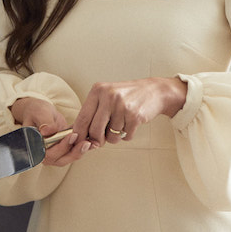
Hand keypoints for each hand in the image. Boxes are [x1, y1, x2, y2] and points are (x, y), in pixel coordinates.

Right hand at [9, 96, 90, 166]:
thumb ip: (43, 122)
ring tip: (91, 142)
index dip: (60, 148)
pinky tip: (91, 140)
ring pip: (69, 156)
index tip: (72, 136)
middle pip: (60, 159)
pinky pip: (73, 150)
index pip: (48, 154)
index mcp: (34, 148)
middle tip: (86, 143)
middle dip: (74, 152)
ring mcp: (55, 153)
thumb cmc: (36, 111)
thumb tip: (47, 131)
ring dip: (80, 150)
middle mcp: (44, 154)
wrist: (40, 111)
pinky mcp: (64, 148)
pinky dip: (82, 146)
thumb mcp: (38, 113)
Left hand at [72, 77, 187, 146]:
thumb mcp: (106, 96)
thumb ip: (92, 112)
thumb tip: (77, 132)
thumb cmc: (126, 96)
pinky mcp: (135, 116)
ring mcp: (122, 106)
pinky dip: (127, 135)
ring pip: (111, 136)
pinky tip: (130, 123)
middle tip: (101, 139)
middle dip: (96, 140)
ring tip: (121, 123)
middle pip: (94, 130)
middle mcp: (109, 96)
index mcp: (98, 90)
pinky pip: (125, 136)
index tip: (78, 141)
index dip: (79, 133)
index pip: (83, 116)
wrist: (153, 91)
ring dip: (115, 136)